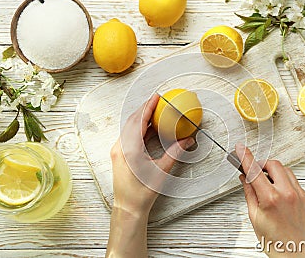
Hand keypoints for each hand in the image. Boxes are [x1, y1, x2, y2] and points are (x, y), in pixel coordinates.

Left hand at [110, 94, 194, 216]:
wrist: (128, 207)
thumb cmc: (141, 193)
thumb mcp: (161, 171)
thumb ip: (174, 153)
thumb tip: (186, 141)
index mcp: (129, 149)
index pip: (139, 121)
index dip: (148, 106)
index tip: (156, 97)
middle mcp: (121, 147)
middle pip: (132, 121)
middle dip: (145, 108)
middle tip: (157, 100)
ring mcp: (118, 151)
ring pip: (129, 127)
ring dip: (141, 117)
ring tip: (154, 110)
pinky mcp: (120, 155)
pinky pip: (129, 135)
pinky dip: (139, 128)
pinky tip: (149, 127)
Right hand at [235, 143, 304, 257]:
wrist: (294, 253)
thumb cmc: (274, 241)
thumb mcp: (254, 216)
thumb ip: (249, 193)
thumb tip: (245, 178)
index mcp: (271, 199)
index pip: (255, 171)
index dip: (246, 157)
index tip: (241, 148)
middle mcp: (288, 194)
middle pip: (274, 164)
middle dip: (263, 164)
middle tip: (256, 171)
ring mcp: (301, 196)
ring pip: (287, 171)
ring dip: (276, 173)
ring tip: (269, 186)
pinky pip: (297, 183)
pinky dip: (287, 184)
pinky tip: (282, 196)